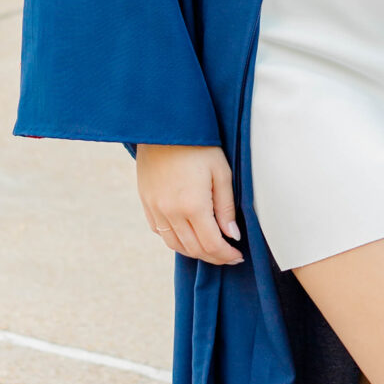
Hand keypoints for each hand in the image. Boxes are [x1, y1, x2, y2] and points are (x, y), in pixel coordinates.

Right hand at [136, 144, 243, 265]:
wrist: (163, 126)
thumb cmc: (198, 145)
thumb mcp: (221, 173)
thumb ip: (226, 208)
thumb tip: (232, 235)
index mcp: (193, 205)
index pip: (211, 244)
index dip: (226, 255)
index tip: (238, 256)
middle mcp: (170, 212)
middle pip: (194, 249)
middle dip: (214, 257)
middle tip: (228, 256)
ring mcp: (155, 209)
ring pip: (175, 245)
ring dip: (194, 252)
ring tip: (210, 249)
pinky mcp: (145, 202)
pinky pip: (160, 232)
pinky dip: (176, 240)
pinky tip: (188, 235)